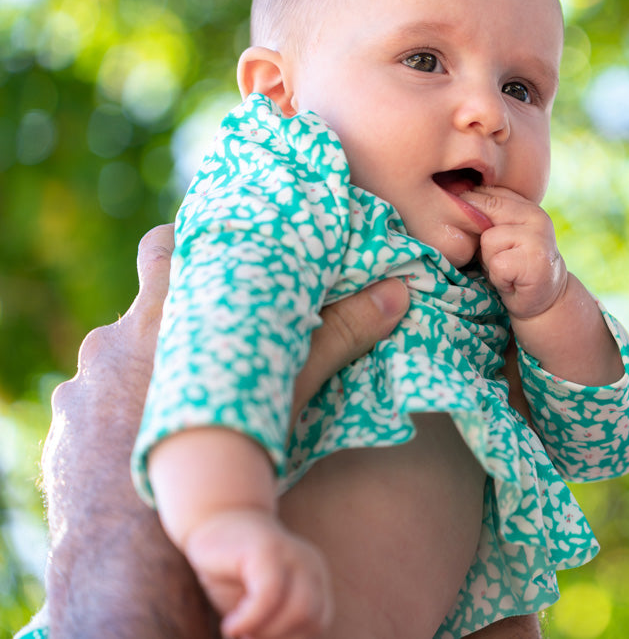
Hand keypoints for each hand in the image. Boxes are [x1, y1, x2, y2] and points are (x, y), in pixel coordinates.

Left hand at [40, 224, 408, 636]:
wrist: (143, 546)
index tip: (218, 248)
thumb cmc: (221, 456)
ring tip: (189, 383)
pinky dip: (122, 400)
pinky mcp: (68, 421)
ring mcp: (85, 381)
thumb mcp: (289, 391)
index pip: (166, 246)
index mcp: (165, 315)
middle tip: (214, 316)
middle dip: (174, 300)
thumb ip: (338, 337)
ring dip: (150, 357)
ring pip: (120, 348)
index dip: (191, 243)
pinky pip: (96, 394)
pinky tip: (149, 425)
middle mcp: (116, 338)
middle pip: (142, 294)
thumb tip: (398, 291)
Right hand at [185, 510, 331, 638]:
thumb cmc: (233, 572)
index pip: (318, 622)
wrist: (212, 522)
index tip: (255, 637)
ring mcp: (291, 554)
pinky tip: (230, 626)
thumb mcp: (256, 605)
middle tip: (245, 637)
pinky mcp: (266, 549)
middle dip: (277, 638)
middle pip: (312, 617)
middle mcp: (309, 565)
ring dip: (266, 632)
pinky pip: (270, 594)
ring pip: (299, 609)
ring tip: (237, 632)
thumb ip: (270, 626)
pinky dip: (250, 619)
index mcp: (314, 579)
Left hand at [462, 189, 622, 386]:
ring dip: (490, 260)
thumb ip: (483, 213)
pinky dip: (498, 277)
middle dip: (482, 240)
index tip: (482, 239)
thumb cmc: (513, 266)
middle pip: (482, 213)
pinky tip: (512, 281)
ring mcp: (538, 237)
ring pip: (489, 240)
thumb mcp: (498, 233)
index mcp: (525, 203)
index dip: (471, 216)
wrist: (544, 301)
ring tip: (506, 269)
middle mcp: (536, 215)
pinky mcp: (534, 261)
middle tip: (499, 258)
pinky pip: (497, 264)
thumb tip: (452, 196)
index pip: (483, 193)